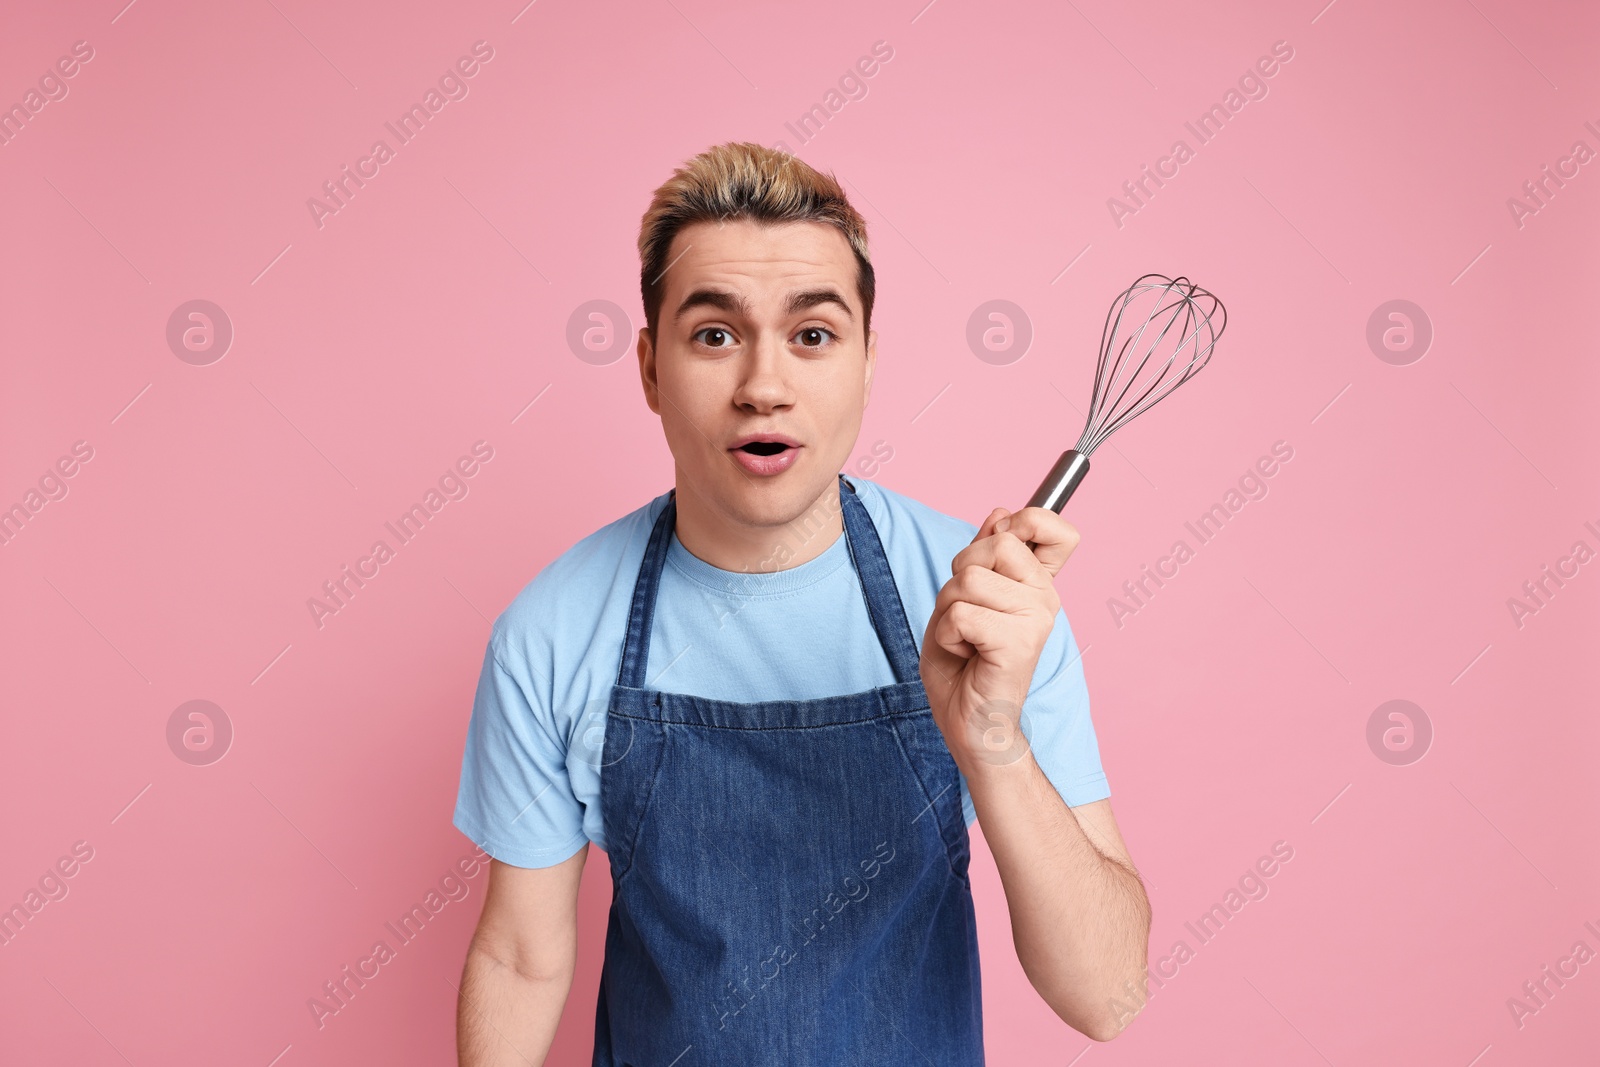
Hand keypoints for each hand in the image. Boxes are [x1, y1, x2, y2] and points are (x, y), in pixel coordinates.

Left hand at [918, 506, 1080, 775]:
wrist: (971, 725)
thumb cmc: (965, 666)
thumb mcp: (965, 598)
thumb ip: (983, 556)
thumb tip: (1000, 515)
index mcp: (1038, 585)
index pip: (1056, 528)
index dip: (1024, 522)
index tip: (1000, 543)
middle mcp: (1046, 598)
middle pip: (994, 545)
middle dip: (958, 576)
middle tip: (965, 616)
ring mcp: (1037, 619)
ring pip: (968, 579)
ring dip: (948, 610)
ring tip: (965, 639)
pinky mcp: (1020, 643)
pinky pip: (961, 613)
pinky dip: (948, 634)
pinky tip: (965, 655)